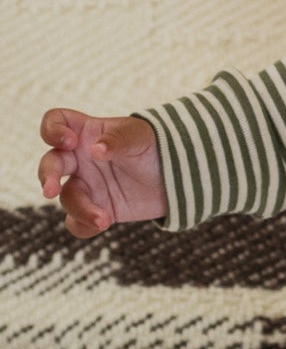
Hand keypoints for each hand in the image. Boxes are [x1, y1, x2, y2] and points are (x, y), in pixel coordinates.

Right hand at [37, 108, 166, 236]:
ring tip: (104, 219)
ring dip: (80, 209)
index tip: (69, 141)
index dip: (52, 130)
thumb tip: (95, 150)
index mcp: (85, 132)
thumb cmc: (154, 146)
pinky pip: (78, 222)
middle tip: (51, 190)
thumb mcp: (140, 136)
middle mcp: (79, 160)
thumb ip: (118, 140)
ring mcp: (86, 186)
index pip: (55, 122)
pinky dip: (85, 226)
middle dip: (48, 176)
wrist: (175, 178)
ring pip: (67, 198)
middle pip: (50, 164)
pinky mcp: (96, 209)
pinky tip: (102, 224)